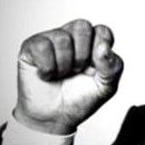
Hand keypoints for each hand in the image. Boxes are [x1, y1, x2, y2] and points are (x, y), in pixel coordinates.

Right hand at [14, 19, 122, 133]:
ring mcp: (51, 40)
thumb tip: (104, 47)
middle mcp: (73, 37)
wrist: (54, 119)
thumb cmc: (79, 99)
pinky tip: (46, 75)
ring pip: (62, 38)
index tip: (96, 68)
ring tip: (61, 75)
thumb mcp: (105, 88)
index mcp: (93, 44)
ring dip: (64, 65)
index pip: (102, 31)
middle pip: (82, 26)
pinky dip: (47, 67)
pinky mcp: (31, 46)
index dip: (101, 49)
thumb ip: (112, 67)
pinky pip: (42, 45)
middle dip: (82, 55)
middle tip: (77, 71)